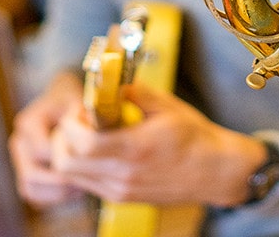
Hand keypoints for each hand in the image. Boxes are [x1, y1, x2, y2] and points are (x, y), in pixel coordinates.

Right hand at [9, 74, 85, 205]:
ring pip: (30, 189)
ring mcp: (19, 160)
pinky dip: (53, 197)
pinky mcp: (25, 174)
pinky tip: (74, 188)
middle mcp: (19, 142)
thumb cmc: (73, 102)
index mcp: (28, 122)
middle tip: (86, 180)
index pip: (42, 150)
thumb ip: (84, 115)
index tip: (88, 159)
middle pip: (31, 174)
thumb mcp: (79, 101)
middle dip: (61, 181)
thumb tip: (91, 130)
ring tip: (81, 185)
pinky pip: (34, 196)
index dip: (66, 158)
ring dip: (57, 193)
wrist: (61, 102)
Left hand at [50, 80, 268, 206]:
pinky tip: (101, 149)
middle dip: (63, 138)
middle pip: (66, 164)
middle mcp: (123, 175)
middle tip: (79, 120)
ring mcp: (120, 190)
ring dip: (70, 153)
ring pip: (71, 177)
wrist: (215, 172)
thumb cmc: (195, 138)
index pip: (82, 144)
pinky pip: (86, 182)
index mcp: (135, 149)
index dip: (72, 123)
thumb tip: (111, 81)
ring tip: (89, 133)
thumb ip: (135, 92)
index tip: (82, 108)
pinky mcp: (121, 197)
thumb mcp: (168, 107)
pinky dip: (82, 165)